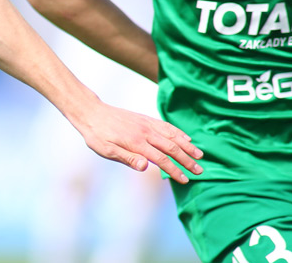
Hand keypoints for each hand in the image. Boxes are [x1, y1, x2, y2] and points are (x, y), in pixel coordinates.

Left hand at [77, 101, 203, 183]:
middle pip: (171, 147)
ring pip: (172, 135)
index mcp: (136, 143)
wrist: (92, 112)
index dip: (175, 170)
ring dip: (187, 145)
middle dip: (187, 160)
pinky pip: (165, 125)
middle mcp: (145, 132)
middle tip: (200, 171)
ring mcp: (146, 123)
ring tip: (200, 155)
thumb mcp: (106, 150)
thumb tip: (145, 167)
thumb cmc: (97, 135)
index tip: (185, 180)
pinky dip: (178, 132)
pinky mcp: (145, 118)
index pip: (161, 159)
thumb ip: (127, 158)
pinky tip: (185, 137)